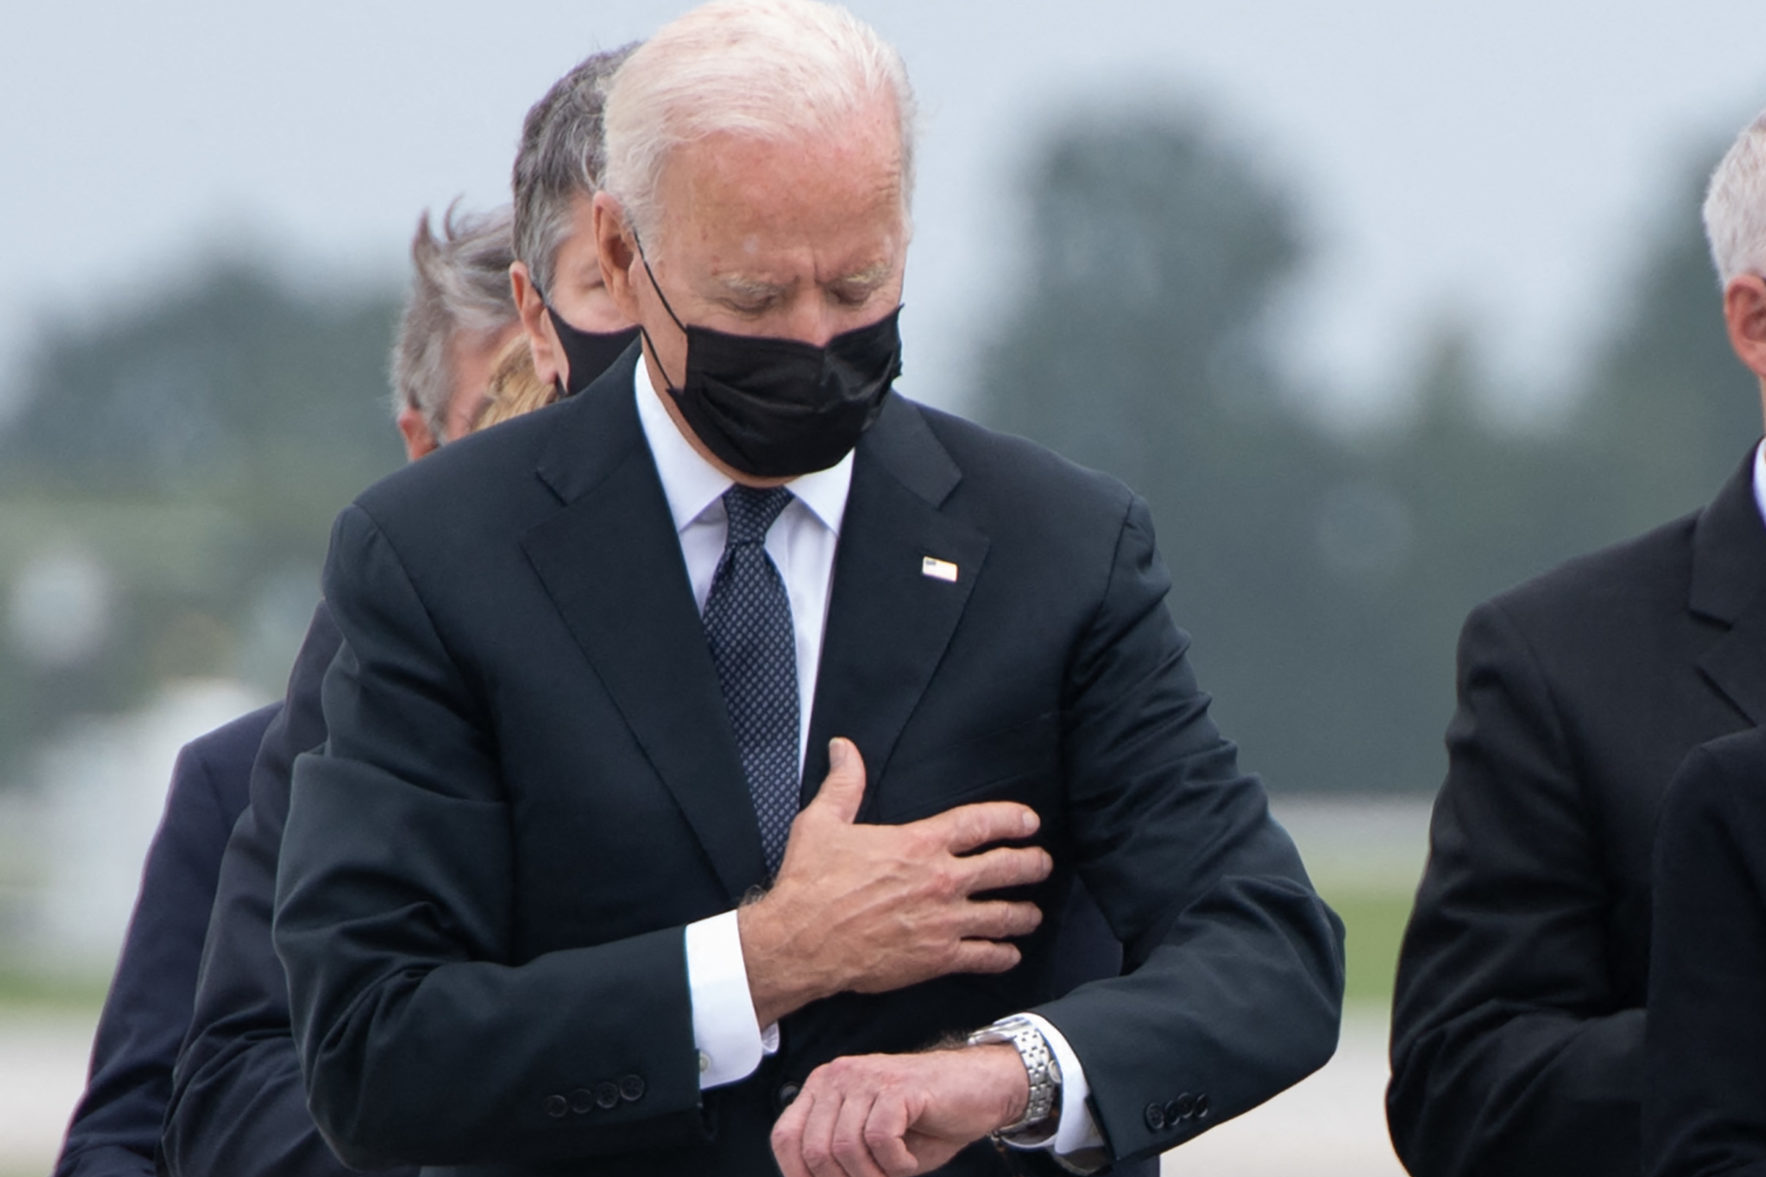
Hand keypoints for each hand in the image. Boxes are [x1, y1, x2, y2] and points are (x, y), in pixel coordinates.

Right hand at [738, 737, 1051, 1024]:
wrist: (802, 941)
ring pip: (1002, 916)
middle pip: (1005, 868)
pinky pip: (983, 956)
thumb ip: (844, 784)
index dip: (1011, 819)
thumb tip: (844, 748)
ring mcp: (943, 921)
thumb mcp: (822, 822)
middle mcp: (940, 880)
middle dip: (1031, 864)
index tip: (1030, 822)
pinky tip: (1009, 954)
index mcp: (919, 843)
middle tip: (1042, 864)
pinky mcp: (937, 958)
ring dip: (1023, 914)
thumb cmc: (811, 882)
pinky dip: (1002, 956)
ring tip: (1033, 914)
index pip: (979, 823)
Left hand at [771, 1045, 1028, 1176]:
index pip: (785, 1137)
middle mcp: (839, 1076)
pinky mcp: (898, 1086)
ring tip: (895, 1171)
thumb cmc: (926, 1120)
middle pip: (814, 1150)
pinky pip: (880, 1139)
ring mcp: (868, 1078)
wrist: (982, 1088)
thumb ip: (838, 1160)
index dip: (798, 1175)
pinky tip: (909, 1160)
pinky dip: (896, 1164)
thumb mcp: (870, 1143)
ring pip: (845, 1148)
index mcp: (824, 1087)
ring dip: (872, 1176)